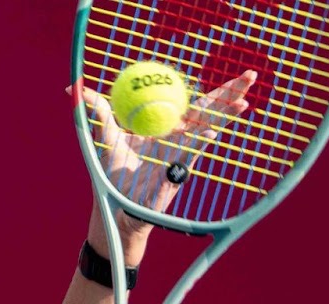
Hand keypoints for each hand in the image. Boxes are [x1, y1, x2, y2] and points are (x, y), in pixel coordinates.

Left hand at [70, 71, 256, 256]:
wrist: (113, 207)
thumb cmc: (114, 175)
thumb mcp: (106, 139)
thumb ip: (98, 113)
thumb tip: (74, 90)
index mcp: (170, 128)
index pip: (197, 102)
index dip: (217, 87)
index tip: (236, 71)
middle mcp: (180, 141)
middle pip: (211, 112)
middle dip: (232, 94)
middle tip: (253, 76)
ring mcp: (180, 159)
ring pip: (206, 132)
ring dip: (224, 117)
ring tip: (245, 103)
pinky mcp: (173, 178)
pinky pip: (187, 159)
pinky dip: (197, 145)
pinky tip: (207, 133)